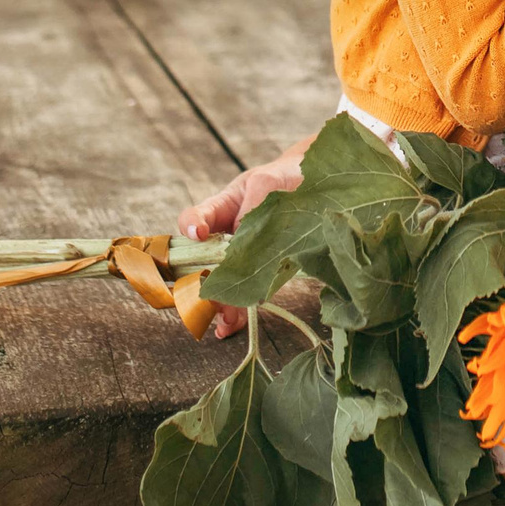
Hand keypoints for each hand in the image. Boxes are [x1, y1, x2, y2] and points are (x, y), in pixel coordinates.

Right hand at [176, 149, 304, 337]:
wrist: (312, 189)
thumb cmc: (285, 179)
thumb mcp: (269, 184)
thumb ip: (254, 207)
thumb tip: (242, 234)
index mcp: (222, 208)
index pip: (194, 218)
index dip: (192, 226)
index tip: (200, 234)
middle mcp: (224, 236)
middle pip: (201, 262)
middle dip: (203, 283)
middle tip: (211, 296)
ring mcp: (241, 258)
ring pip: (220, 284)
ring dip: (220, 303)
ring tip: (225, 319)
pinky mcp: (261, 274)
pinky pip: (243, 295)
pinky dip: (235, 313)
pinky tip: (229, 326)